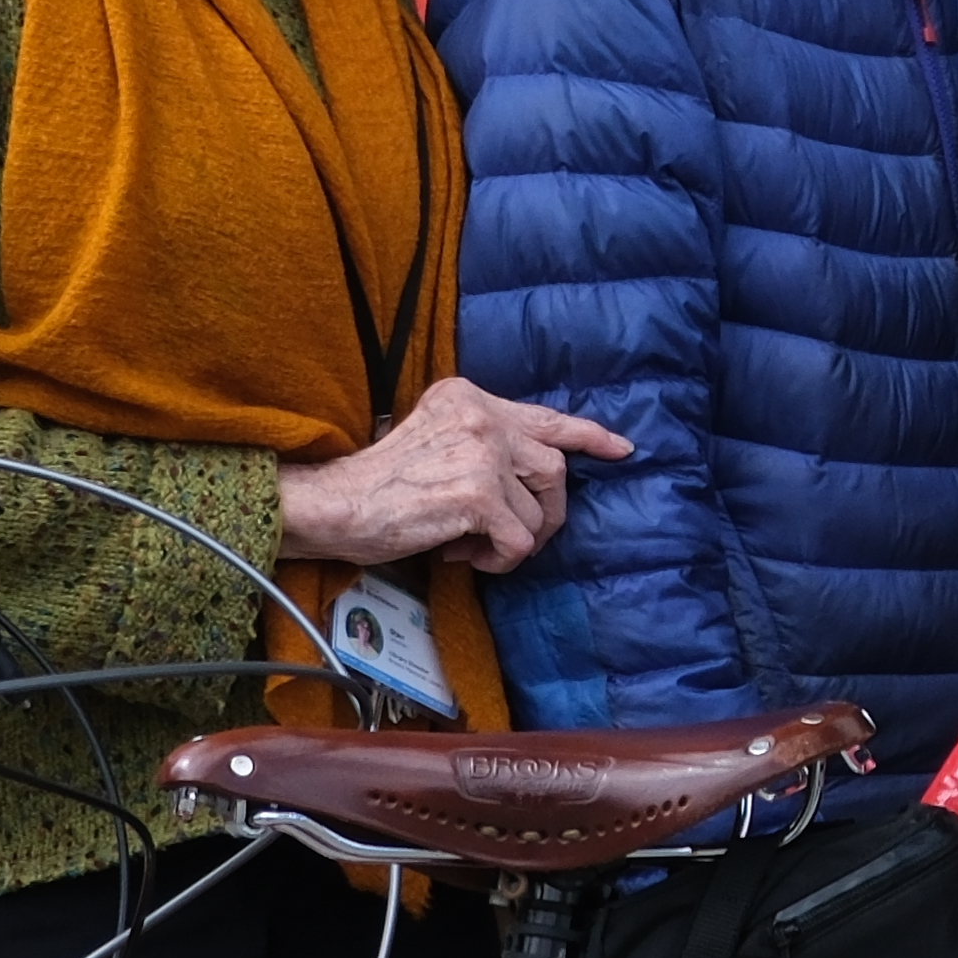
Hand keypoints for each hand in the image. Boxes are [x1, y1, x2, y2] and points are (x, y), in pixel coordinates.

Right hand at [278, 376, 630, 575]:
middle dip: (546, 513)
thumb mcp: (436, 438)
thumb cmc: (382, 484)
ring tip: (472, 545)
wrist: (336, 504)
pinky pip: (520, 541)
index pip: (545, 416)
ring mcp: (482, 453)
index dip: (589, 436)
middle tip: (513, 538)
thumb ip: (486, 442)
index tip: (622, 449)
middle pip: (554, 471)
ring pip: (541, 512)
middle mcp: (481, 416)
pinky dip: (498, 559)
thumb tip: (542, 474)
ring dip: (515, 540)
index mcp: (470, 397)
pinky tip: (463, 555)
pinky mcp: (478, 494)